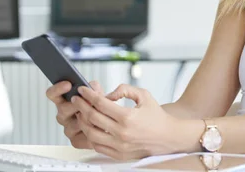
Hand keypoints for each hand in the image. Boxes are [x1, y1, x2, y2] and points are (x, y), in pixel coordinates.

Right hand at [46, 80, 103, 148]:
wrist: (111, 123)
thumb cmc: (100, 105)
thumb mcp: (98, 92)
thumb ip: (94, 88)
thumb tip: (94, 90)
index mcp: (64, 101)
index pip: (52, 94)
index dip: (58, 89)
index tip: (68, 84)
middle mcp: (63, 115)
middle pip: (63, 110)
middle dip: (79, 104)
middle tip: (90, 102)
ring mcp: (68, 129)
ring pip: (75, 124)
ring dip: (89, 118)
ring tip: (100, 115)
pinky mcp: (76, 141)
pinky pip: (82, 137)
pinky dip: (94, 131)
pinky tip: (102, 127)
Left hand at [72, 84, 199, 160]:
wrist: (168, 137)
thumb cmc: (156, 116)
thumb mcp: (144, 95)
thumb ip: (125, 89)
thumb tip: (108, 93)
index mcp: (128, 117)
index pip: (100, 104)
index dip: (89, 95)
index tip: (82, 90)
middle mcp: (122, 133)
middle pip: (92, 118)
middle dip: (81, 106)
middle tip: (76, 99)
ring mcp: (119, 145)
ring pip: (91, 133)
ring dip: (82, 122)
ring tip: (81, 113)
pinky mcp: (118, 154)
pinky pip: (97, 145)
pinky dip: (90, 135)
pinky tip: (90, 126)